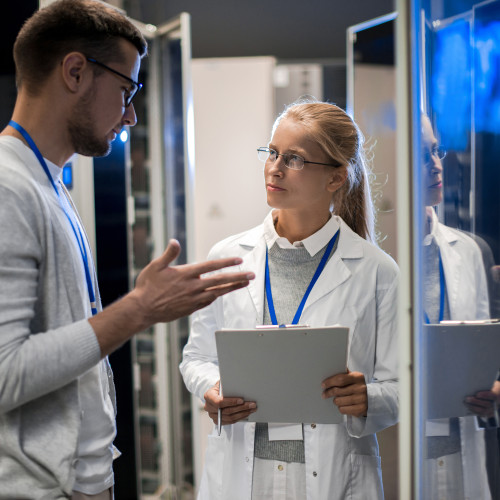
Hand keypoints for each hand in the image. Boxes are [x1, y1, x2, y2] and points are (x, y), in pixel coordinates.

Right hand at [132, 239, 254, 325]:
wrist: (143, 309)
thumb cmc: (147, 286)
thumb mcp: (156, 266)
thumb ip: (169, 254)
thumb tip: (175, 241)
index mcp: (186, 274)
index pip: (211, 267)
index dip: (226, 263)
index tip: (238, 260)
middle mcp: (193, 287)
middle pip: (220, 281)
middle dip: (238, 277)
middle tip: (252, 275)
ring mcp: (193, 299)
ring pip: (218, 292)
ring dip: (233, 287)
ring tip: (245, 283)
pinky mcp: (191, 308)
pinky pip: (209, 301)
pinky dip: (218, 296)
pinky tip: (224, 292)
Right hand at [204, 381, 256, 425]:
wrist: (216, 392)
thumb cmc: (220, 386)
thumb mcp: (222, 382)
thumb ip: (228, 384)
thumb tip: (240, 385)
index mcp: (208, 396)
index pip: (219, 402)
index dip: (231, 402)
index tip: (242, 400)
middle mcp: (208, 407)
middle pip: (226, 411)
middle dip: (241, 408)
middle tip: (252, 404)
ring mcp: (213, 415)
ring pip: (230, 417)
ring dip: (242, 413)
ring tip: (251, 409)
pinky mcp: (218, 421)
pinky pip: (230, 421)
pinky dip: (240, 417)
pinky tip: (246, 413)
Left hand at [322, 369, 367, 416]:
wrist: (373, 398)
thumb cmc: (359, 386)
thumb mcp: (354, 377)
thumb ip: (345, 374)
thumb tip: (332, 367)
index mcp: (358, 377)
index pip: (340, 379)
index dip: (329, 382)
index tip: (323, 385)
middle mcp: (361, 388)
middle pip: (338, 391)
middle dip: (328, 393)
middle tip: (324, 394)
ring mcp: (361, 399)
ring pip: (339, 401)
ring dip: (335, 401)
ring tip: (336, 399)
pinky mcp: (360, 410)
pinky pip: (343, 410)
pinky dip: (340, 408)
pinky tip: (343, 405)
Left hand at [464, 381, 499, 417]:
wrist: (497, 394)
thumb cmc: (491, 386)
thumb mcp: (489, 383)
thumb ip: (483, 384)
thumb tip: (473, 383)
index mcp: (498, 394)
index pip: (493, 396)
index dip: (485, 395)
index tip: (477, 394)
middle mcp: (497, 404)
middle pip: (487, 404)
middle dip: (476, 402)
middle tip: (467, 398)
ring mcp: (493, 410)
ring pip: (483, 411)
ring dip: (473, 407)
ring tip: (465, 403)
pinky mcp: (488, 414)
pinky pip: (481, 414)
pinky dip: (473, 411)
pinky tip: (467, 406)